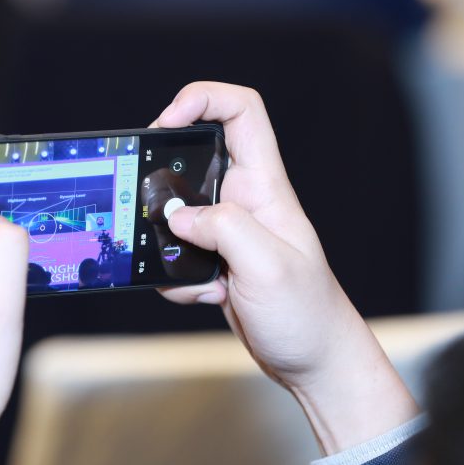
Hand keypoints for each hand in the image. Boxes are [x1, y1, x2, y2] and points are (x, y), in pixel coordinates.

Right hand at [154, 83, 418, 454]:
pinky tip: (202, 297)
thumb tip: (176, 216)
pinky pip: (178, 255)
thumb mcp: (268, 266)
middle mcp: (245, 203)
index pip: (241, 112)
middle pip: (195, 157)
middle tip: (147, 202)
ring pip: (178, 213)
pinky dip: (176, 276)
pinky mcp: (218, 263)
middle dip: (164, 179)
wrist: (316, 364)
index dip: (202, 99)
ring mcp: (230, 234)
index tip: (167, 122)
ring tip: (184, 270)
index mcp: (266, 188)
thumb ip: (223, 229)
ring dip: (166, 241)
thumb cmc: (308, 315)